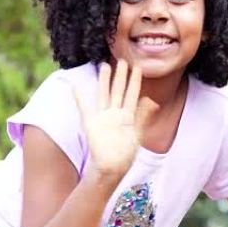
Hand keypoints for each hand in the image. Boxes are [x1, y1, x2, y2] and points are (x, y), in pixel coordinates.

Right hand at [75, 60, 157, 177]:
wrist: (111, 167)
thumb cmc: (125, 154)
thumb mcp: (137, 134)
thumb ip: (143, 116)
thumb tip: (151, 101)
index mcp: (128, 116)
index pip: (132, 94)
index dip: (135, 81)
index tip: (137, 67)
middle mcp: (115, 114)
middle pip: (118, 90)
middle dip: (120, 76)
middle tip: (122, 60)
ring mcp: (103, 117)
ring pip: (104, 94)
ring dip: (104, 81)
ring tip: (104, 66)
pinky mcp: (91, 124)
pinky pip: (84, 108)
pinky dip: (80, 98)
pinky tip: (76, 87)